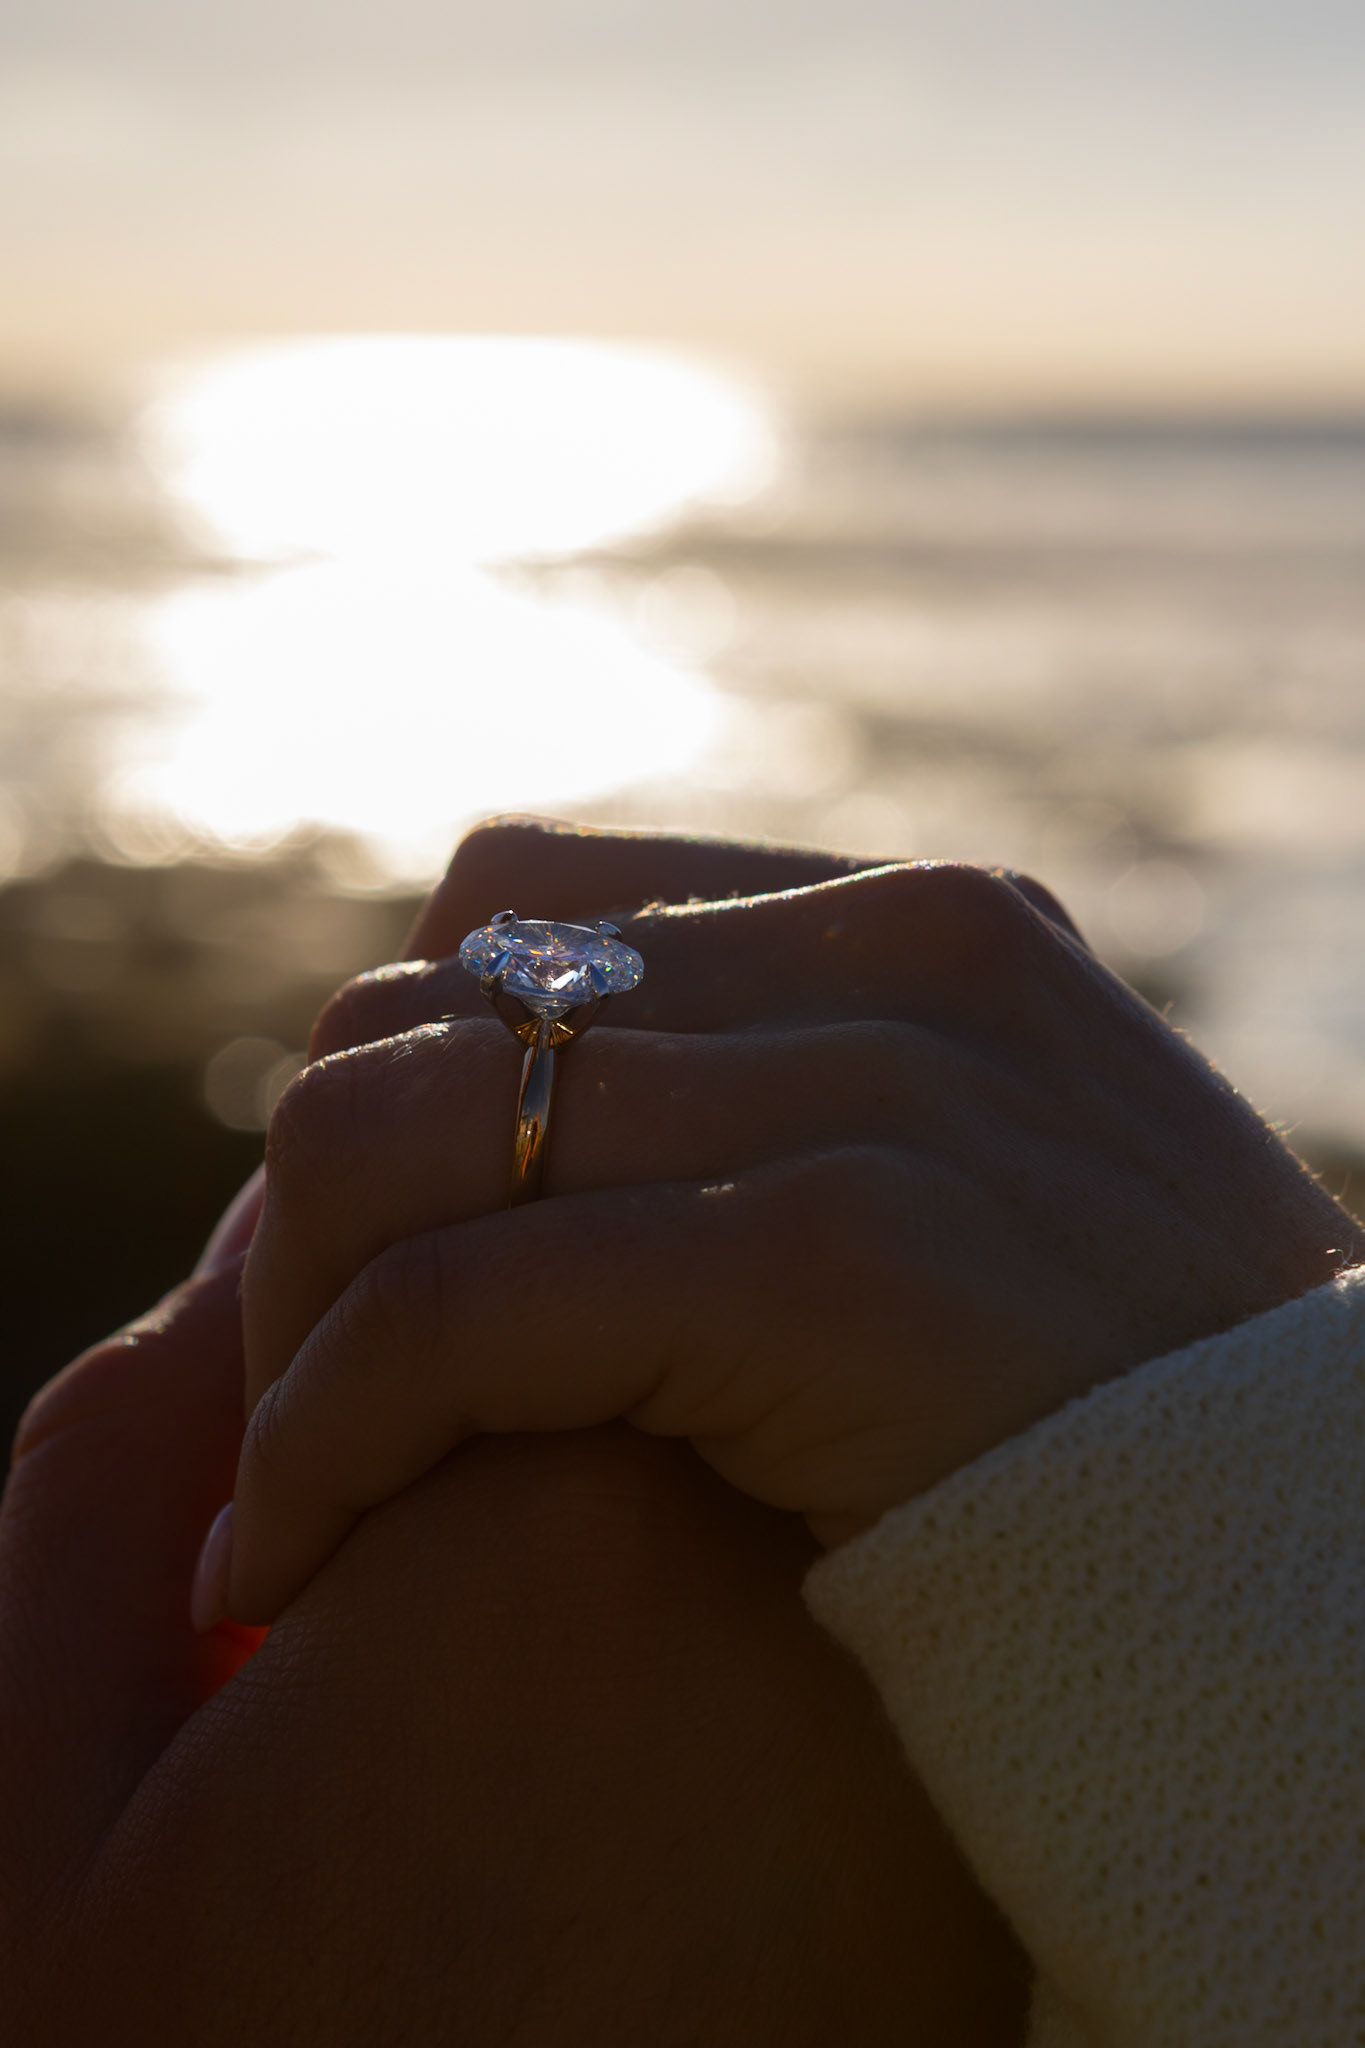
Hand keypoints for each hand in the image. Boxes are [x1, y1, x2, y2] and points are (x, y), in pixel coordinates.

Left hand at [222, 822, 1363, 1622]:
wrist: (1329, 1588)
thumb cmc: (1132, 1431)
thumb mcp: (989, 1201)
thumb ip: (806, 1115)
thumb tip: (557, 1126)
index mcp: (920, 930)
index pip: (514, 906)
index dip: (401, 1074)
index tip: (371, 1261)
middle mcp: (886, 969)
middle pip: (415, 1008)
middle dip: (306, 1214)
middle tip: (290, 1395)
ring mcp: (868, 1101)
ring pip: (387, 1132)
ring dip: (281, 1325)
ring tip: (278, 1486)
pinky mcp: (833, 1267)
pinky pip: (454, 1310)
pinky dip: (320, 1434)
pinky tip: (289, 1555)